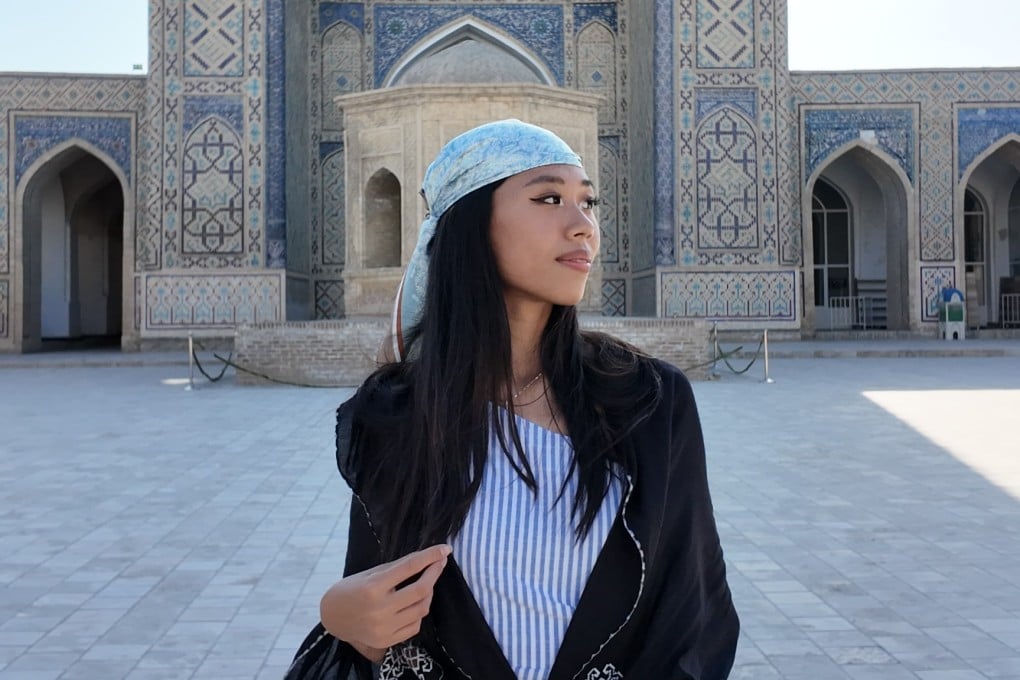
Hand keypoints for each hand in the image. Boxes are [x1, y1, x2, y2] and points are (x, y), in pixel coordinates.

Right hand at [320, 544, 451, 662]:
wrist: (333, 618)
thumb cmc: (351, 589)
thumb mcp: (370, 573)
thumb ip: (397, 568)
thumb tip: (425, 557)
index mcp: (373, 587)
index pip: (409, 567)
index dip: (429, 556)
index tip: (444, 549)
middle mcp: (380, 609)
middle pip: (420, 589)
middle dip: (435, 573)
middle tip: (440, 562)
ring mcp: (384, 628)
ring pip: (422, 608)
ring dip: (429, 593)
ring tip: (426, 583)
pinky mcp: (387, 641)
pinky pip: (415, 625)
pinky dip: (419, 611)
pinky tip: (415, 603)